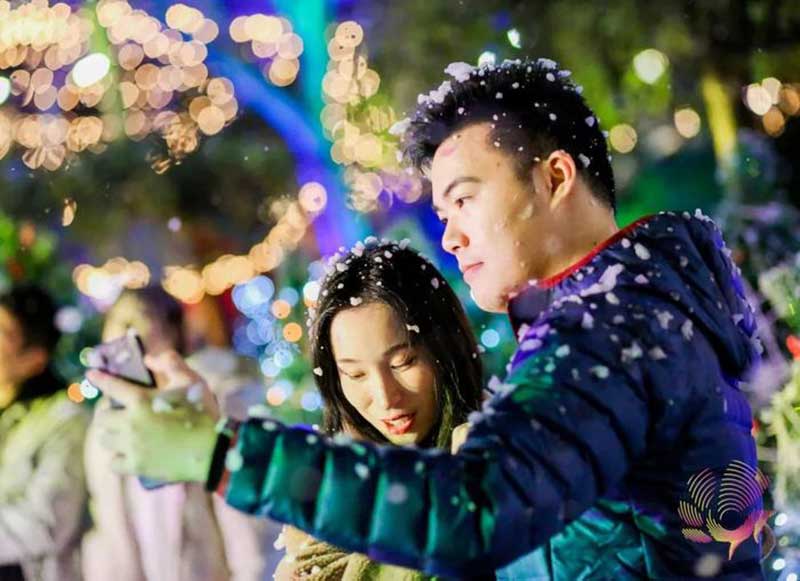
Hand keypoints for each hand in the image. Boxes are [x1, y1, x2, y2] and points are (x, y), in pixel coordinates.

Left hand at [87, 350, 219, 482]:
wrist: (213, 450)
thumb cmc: (203, 413)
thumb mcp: (191, 380)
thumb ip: (170, 363)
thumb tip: (149, 360)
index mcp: (141, 400)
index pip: (111, 386)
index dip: (99, 379)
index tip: (91, 375)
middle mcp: (130, 423)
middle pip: (102, 417)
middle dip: (107, 412)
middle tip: (117, 412)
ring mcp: (132, 446)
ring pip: (104, 440)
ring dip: (110, 434)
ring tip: (120, 433)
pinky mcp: (137, 466)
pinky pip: (114, 463)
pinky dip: (118, 457)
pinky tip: (125, 453)